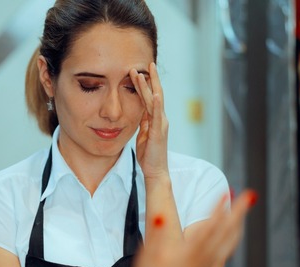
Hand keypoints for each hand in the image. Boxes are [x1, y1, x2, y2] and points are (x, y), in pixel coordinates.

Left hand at [129, 62, 167, 178]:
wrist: (155, 170)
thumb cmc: (149, 154)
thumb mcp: (144, 134)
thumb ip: (144, 122)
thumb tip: (141, 111)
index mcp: (155, 119)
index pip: (150, 97)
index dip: (145, 84)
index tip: (139, 71)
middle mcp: (160, 118)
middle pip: (155, 94)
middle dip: (150, 79)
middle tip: (146, 63)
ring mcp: (161, 124)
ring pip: (155, 101)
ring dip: (150, 86)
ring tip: (145, 72)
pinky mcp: (158, 132)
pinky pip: (157, 115)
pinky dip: (156, 103)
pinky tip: (155, 93)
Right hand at [130, 190, 254, 266]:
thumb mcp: (147, 256)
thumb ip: (155, 234)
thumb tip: (158, 216)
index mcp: (189, 253)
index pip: (209, 227)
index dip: (218, 209)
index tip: (227, 192)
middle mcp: (203, 259)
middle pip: (227, 232)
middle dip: (238, 212)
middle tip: (250, 195)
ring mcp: (206, 266)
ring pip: (230, 242)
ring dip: (238, 223)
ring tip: (244, 208)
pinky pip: (226, 250)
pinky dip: (233, 236)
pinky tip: (233, 231)